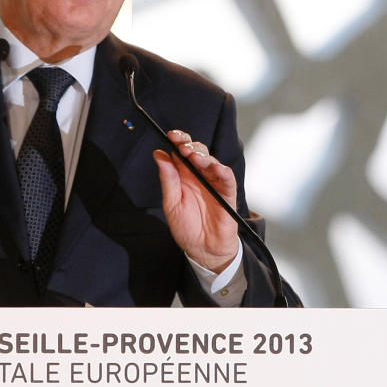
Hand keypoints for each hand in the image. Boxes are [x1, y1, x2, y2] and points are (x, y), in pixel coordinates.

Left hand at [153, 130, 239, 272]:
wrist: (203, 250)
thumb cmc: (187, 228)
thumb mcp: (171, 204)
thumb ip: (168, 179)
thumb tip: (159, 155)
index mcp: (184, 176)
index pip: (181, 152)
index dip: (178, 141)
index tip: (171, 136)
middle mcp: (199, 176)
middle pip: (197, 152)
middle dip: (190, 145)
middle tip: (183, 146)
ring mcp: (214, 183)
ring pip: (212, 161)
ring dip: (203, 156)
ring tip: (194, 157)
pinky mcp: (228, 194)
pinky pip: (228, 178)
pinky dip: (222, 170)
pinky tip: (215, 167)